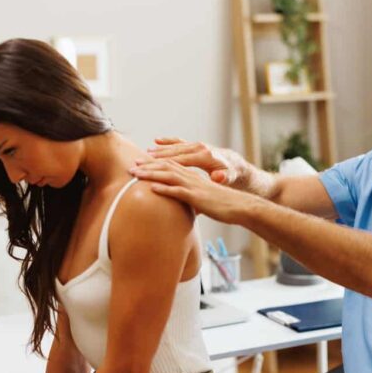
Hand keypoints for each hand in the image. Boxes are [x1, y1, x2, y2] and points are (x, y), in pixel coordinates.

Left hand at [129, 159, 252, 224]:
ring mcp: (194, 187)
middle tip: (131, 165)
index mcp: (193, 177)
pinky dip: (164, 189)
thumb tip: (182, 208)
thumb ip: (191, 200)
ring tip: (135, 174)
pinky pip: (178, 192)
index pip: (171, 166)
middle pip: (166, 168)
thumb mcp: (203, 201)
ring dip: (150, 174)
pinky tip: (152, 189)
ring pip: (168, 176)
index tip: (140, 163)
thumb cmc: (223, 206)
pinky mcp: (197, 197)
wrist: (240, 207)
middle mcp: (192, 178)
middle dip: (147, 166)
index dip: (154, 163)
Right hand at [139, 138, 242, 186]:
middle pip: (173, 153)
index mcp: (204, 156)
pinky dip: (167, 142)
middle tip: (139, 161)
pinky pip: (179, 142)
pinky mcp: (195, 146)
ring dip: (159, 150)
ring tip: (144, 154)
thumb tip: (217, 176)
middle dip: (156, 157)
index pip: (180, 160)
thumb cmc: (231, 174)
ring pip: (174, 147)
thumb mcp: (229, 177)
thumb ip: (222, 178)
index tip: (150, 167)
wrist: (237, 165)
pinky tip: (156, 141)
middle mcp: (199, 148)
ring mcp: (197, 145)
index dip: (164, 164)